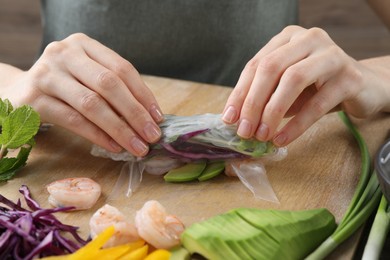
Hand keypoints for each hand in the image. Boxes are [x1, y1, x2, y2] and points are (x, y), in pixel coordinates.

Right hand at [2, 33, 163, 155]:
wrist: (17, 93)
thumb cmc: (63, 87)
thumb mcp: (86, 77)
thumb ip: (112, 88)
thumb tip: (148, 116)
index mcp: (83, 44)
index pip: (122, 68)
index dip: (143, 94)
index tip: (158, 117)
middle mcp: (64, 53)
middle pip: (109, 84)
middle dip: (135, 113)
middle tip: (152, 136)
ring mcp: (47, 75)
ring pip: (92, 104)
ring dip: (120, 129)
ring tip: (137, 146)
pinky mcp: (33, 99)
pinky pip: (74, 120)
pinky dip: (98, 135)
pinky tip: (114, 147)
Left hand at [222, 25, 388, 145]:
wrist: (363, 88)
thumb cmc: (316, 88)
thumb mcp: (285, 88)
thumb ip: (264, 96)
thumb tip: (236, 119)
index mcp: (288, 37)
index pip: (256, 64)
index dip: (240, 93)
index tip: (229, 118)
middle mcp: (309, 38)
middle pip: (271, 68)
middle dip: (253, 102)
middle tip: (244, 130)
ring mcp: (331, 55)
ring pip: (293, 80)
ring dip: (272, 112)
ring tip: (261, 135)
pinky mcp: (350, 77)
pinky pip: (317, 103)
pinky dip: (296, 124)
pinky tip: (282, 139)